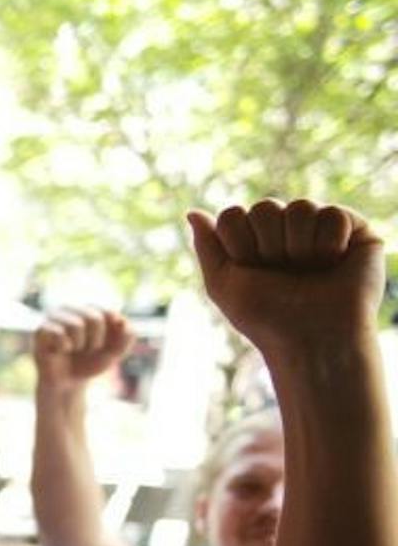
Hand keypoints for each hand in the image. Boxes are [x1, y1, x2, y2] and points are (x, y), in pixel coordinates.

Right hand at [34, 305, 131, 391]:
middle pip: (94, 318)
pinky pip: (59, 333)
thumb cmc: (90, 363)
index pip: (108, 312)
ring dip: (79, 345)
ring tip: (73, 350)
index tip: (102, 346)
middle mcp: (70, 308)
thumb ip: (127, 336)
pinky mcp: (40, 329)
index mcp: (89, 308)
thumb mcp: (115, 352)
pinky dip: (64, 347)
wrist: (67, 384)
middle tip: (86, 350)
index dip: (109, 335)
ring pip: (76, 325)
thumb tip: (121, 319)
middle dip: (95, 341)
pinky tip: (59, 351)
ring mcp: (53, 317)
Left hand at [188, 200, 383, 352]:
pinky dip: (329, 243)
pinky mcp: (353, 229)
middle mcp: (285, 231)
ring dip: (298, 247)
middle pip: (264, 207)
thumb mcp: (223, 285)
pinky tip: (334, 262)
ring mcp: (318, 228)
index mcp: (253, 241)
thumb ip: (208, 246)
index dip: (238, 245)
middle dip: (267, 245)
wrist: (314, 339)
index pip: (233, 215)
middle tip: (283, 273)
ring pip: (300, 207)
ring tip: (309, 270)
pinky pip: (332, 214)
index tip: (251, 272)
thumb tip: (192, 212)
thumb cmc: (267, 318)